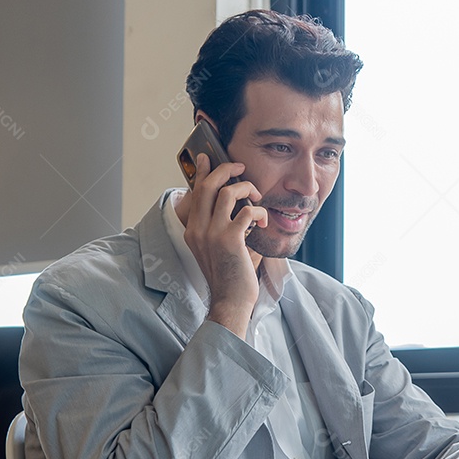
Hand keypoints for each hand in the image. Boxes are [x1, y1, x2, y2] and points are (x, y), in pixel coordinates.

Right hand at [182, 153, 268, 338]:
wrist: (231, 301)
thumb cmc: (231, 275)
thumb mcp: (220, 248)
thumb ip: (225, 227)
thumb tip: (242, 207)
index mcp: (193, 230)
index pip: (195, 193)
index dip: (202, 172)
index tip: (207, 157)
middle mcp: (198, 229)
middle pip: (207, 186)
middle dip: (225, 170)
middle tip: (240, 168)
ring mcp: (212, 234)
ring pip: (226, 193)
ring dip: (246, 189)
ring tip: (257, 197)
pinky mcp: (229, 239)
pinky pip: (247, 211)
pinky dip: (260, 212)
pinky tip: (264, 222)